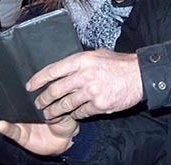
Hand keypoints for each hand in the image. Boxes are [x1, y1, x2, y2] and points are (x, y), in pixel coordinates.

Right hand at [0, 94, 77, 155]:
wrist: (66, 135)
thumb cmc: (62, 115)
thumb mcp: (58, 100)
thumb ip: (50, 93)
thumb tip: (45, 83)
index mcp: (28, 100)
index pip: (13, 93)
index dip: (1, 89)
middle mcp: (21, 111)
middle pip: (3, 105)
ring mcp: (19, 124)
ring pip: (3, 118)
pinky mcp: (21, 136)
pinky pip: (12, 132)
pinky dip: (5, 128)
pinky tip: (0, 124)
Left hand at [28, 50, 142, 119]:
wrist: (140, 75)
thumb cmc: (119, 64)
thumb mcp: (98, 55)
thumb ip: (80, 63)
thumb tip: (62, 70)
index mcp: (82, 60)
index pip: (53, 70)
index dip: (39, 79)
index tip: (30, 86)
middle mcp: (85, 75)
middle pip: (55, 90)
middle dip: (43, 100)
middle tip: (38, 104)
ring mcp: (92, 91)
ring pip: (65, 105)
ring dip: (54, 112)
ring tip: (49, 115)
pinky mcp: (99, 105)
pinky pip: (80, 113)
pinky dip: (75, 114)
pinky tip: (73, 114)